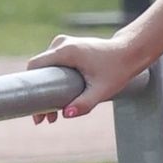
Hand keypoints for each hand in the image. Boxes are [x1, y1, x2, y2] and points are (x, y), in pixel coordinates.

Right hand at [28, 35, 144, 122]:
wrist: (130, 52)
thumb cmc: (117, 70)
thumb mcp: (102, 90)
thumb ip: (85, 103)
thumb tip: (66, 114)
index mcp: (66, 50)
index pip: (35, 66)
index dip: (31, 89)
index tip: (35, 109)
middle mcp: (61, 43)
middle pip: (40, 70)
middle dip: (40, 95)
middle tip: (44, 120)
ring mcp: (63, 43)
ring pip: (46, 68)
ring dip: (47, 89)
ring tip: (52, 114)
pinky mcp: (68, 47)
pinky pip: (53, 65)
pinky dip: (53, 81)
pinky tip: (57, 99)